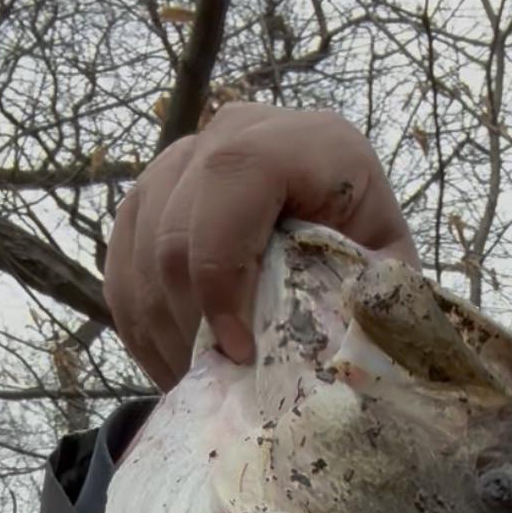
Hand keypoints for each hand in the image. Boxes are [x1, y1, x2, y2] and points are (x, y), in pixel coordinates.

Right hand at [104, 102, 418, 390]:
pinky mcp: (146, 201)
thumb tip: (352, 326)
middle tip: (223, 380)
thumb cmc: (366, 266)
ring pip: (141, 257)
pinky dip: (143, 331)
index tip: (240, 349)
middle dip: (192, 322)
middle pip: (176, 231)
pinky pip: (121, 273)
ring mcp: (181, 163)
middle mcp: (236, 132)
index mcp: (309, 140)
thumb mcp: (390, 278)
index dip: (223, 271)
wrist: (334, 242)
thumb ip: (376, 299)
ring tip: (205, 380)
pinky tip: (178, 363)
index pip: (235, 178)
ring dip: (166, 335)